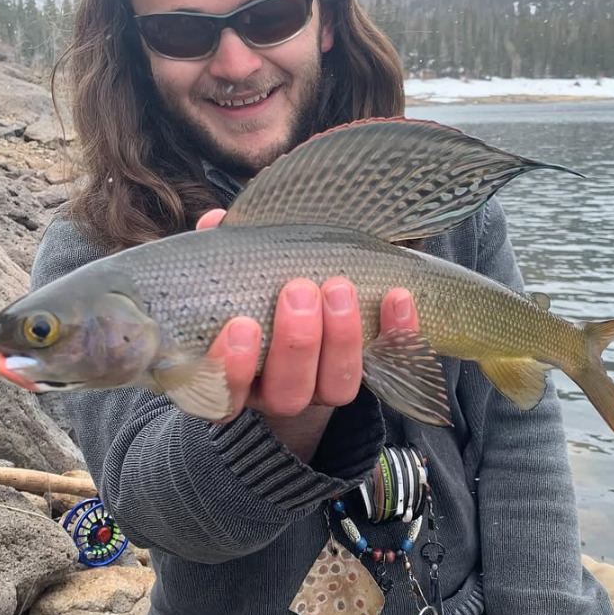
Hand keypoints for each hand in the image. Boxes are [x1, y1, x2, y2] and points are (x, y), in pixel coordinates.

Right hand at [195, 208, 418, 423]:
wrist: (307, 325)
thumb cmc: (258, 298)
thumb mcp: (234, 278)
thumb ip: (219, 253)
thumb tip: (215, 220)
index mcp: (237, 378)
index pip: (225, 392)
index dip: (233, 367)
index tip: (242, 325)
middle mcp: (278, 394)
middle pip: (288, 391)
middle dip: (297, 342)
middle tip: (298, 291)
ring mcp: (323, 392)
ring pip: (335, 387)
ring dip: (341, 338)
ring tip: (339, 288)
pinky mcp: (367, 377)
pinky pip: (387, 366)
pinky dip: (396, 333)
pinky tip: (397, 297)